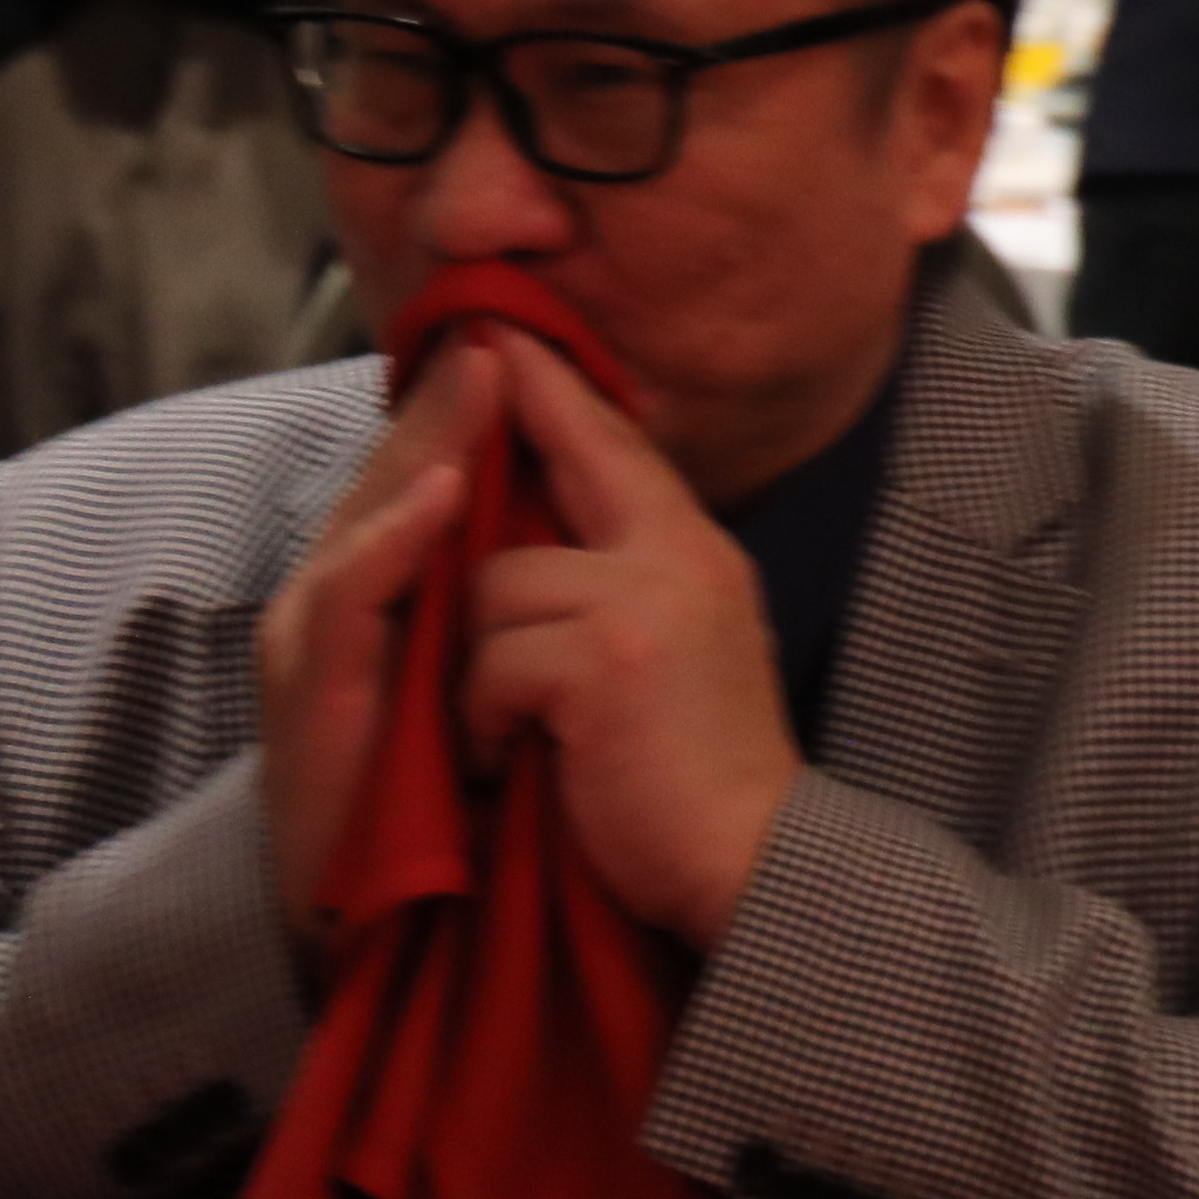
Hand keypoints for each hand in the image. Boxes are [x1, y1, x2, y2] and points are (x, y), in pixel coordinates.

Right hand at [256, 334, 507, 937]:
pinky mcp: (312, 699)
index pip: (440, 469)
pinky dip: (392, 544)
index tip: (539, 330)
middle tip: (506, 323)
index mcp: (402, 587)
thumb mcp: (509, 666)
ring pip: (371, 518)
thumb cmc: (462, 791)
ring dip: (424, 448)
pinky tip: (436, 500)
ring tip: (477, 381)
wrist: (405, 918)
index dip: (484, 403)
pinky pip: (351, 603)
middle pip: (402, 472)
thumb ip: (528, 586)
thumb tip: (601, 505)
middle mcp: (351, 600)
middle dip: (453, 399)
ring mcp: (320, 645)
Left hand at [457, 335, 804, 951]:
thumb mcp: (678, 645)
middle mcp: (679, 552)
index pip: (616, 439)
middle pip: (560, 466)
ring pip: (496, 582)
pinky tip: (508, 758)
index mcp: (695, 547)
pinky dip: (480, 718)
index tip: (502, 337)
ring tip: (500, 728)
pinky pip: (490, 658)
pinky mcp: (605, 660)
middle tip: (449, 395)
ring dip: (475, 664)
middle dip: (492, 447)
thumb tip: (539, 542)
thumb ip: (628, 579)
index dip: (554, 386)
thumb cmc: (693, 773)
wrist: (749, 861)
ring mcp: (646, 599)